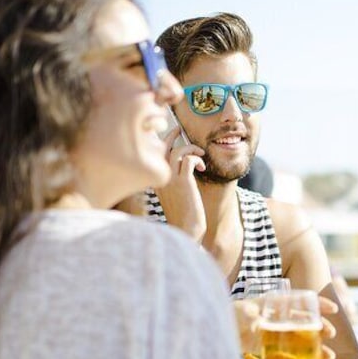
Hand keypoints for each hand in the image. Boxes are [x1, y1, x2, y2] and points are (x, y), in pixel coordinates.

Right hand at [154, 127, 206, 241]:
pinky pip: (189, 160)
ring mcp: (170, 180)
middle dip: (171, 135)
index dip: (162, 141)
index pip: (153, 154)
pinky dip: (198, 158)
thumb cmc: (183, 213)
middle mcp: (159, 178)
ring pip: (177, 151)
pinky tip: (203, 167)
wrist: (186, 229)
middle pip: (161, 149)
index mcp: (154, 180)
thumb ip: (175, 178)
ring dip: (190, 148)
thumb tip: (185, 163)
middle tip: (179, 129)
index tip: (172, 135)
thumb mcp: (174, 193)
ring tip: (200, 153)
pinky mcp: (183, 183)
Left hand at [233, 294, 338, 358]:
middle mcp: (280, 317)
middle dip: (321, 326)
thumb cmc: (229, 314)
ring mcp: (276, 332)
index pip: (301, 301)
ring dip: (316, 346)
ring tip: (329, 357)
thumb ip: (247, 314)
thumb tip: (256, 319)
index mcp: (275, 303)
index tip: (333, 309)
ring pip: (301, 338)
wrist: (218, 329)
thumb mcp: (238, 311)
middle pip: (305, 321)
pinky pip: (290, 353)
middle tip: (331, 334)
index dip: (318, 304)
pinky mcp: (270, 347)